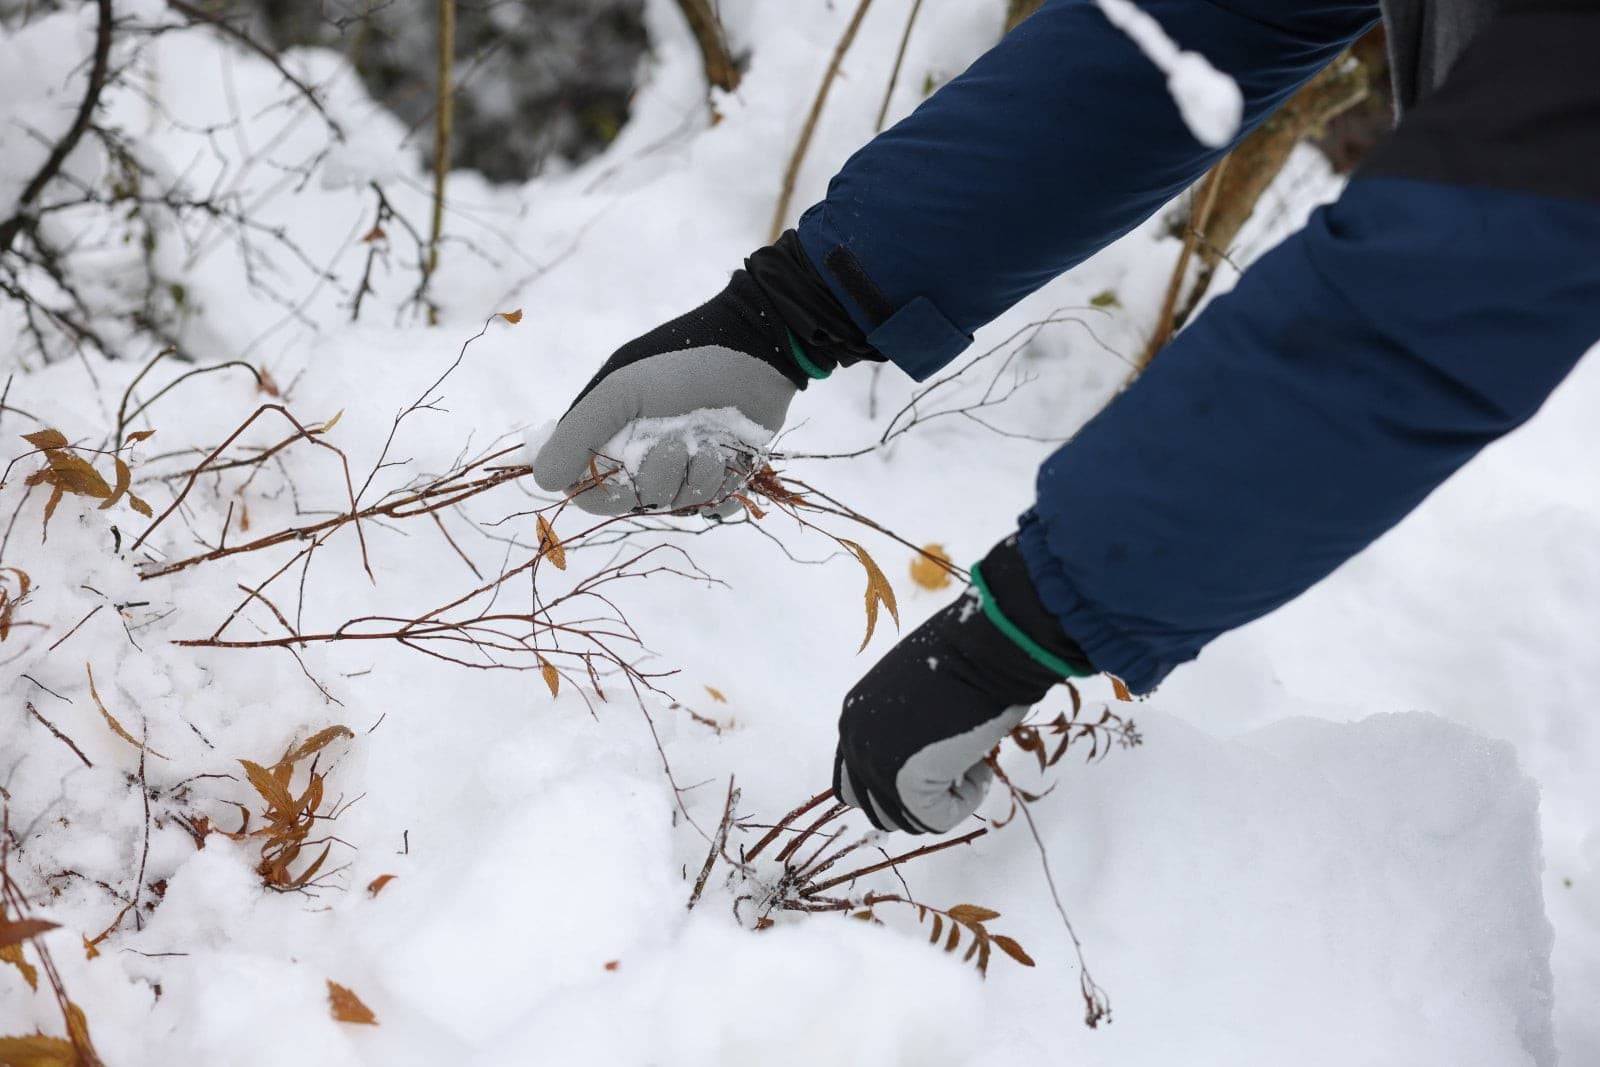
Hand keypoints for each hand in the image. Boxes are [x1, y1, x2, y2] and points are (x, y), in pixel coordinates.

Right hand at [531, 269, 806, 515]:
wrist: (756, 353)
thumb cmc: (682, 364)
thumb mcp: (620, 389)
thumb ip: (577, 433)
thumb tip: (541, 480)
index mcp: (612, 437)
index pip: (588, 491)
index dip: (600, 491)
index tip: (621, 473)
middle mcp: (644, 459)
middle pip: (634, 504)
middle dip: (658, 477)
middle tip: (677, 443)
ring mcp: (684, 470)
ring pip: (677, 506)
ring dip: (697, 476)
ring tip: (712, 442)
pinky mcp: (723, 478)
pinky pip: (715, 507)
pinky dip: (724, 487)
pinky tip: (731, 460)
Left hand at [833, 537, 1090, 832]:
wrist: (986, 651)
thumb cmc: (967, 657)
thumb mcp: (920, 690)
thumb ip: (907, 723)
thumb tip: (928, 755)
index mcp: (855, 715)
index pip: (857, 776)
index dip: (899, 780)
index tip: (940, 761)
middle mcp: (855, 741)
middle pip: (875, 805)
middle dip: (918, 798)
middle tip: (956, 767)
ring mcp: (874, 764)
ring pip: (904, 819)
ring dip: (943, 800)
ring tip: (972, 762)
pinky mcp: (904, 785)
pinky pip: (936, 820)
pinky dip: (966, 801)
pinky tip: (980, 766)